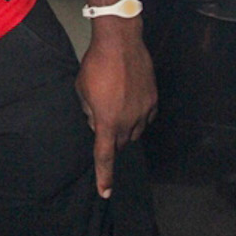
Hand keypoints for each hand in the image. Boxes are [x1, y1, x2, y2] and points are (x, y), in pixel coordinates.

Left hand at [75, 24, 157, 198]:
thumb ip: (89, 111)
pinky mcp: (153, 100)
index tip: (106, 192)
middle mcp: (127, 121)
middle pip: (120, 143)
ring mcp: (143, 111)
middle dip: (110, 138)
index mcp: (107, 121)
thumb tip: (96, 122)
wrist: (120, 43)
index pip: (105, 156)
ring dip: (124, 127)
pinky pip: (146, 118)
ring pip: (134, 132)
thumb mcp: (82, 89)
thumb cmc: (96, 64)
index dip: (104, 176)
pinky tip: (130, 102)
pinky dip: (137, 116)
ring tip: (115, 104)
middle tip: (101, 116)